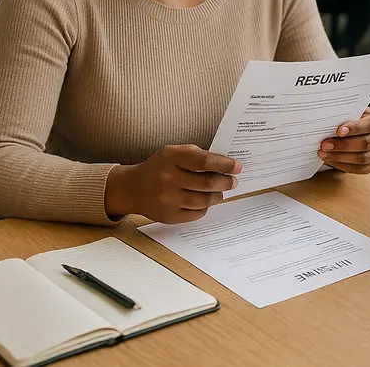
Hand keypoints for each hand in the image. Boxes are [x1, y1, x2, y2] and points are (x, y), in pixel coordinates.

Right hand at [105, 145, 241, 223]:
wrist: (132, 188)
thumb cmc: (159, 167)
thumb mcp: (174, 153)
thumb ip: (197, 156)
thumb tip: (226, 165)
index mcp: (172, 157)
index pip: (205, 161)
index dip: (225, 164)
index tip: (237, 167)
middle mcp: (169, 178)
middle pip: (208, 182)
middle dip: (226, 182)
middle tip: (233, 181)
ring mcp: (168, 199)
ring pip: (205, 200)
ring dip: (218, 195)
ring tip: (220, 192)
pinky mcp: (169, 215)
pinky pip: (197, 213)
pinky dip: (205, 207)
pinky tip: (205, 201)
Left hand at [318, 106, 369, 173]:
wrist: (356, 131)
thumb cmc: (351, 120)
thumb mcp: (351, 113)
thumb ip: (344, 116)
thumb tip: (329, 122)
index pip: (369, 124)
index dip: (354, 128)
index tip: (338, 131)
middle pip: (366, 143)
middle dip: (343, 145)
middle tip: (325, 145)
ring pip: (362, 159)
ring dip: (340, 157)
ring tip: (324, 154)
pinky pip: (359, 169)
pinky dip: (343, 166)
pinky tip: (331, 160)